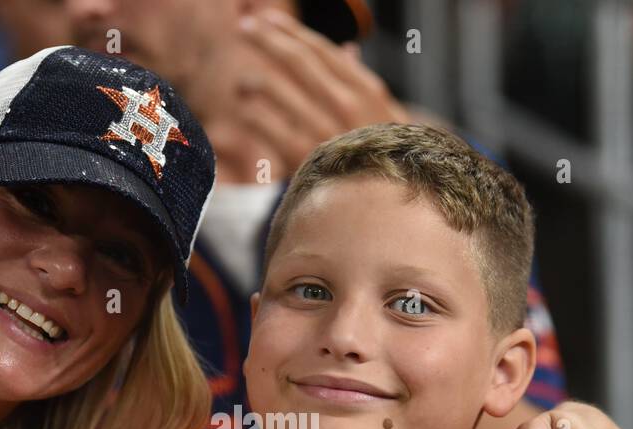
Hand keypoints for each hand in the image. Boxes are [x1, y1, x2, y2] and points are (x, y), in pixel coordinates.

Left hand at [236, 8, 409, 176]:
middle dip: (268, 39)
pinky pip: (270, 128)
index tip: (268, 19)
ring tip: (242, 82)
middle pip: (298, 62)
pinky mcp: (307, 159)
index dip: (292, 32)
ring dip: (256, 80)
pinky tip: (245, 107)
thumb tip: (349, 49)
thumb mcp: (384, 116)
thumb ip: (360, 83)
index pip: (322, 50)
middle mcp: (346, 106)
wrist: (389, 206)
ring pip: (279, 91)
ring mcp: (326, 132)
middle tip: (244, 25)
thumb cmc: (385, 157)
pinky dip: (254, 113)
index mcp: (365, 91)